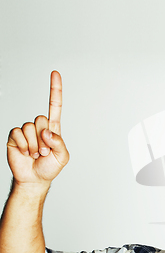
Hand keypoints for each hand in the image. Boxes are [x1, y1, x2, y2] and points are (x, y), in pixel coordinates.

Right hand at [6, 71, 69, 186]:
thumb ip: (59, 143)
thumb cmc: (50, 167)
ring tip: (36, 154)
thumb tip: (47, 132)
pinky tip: (26, 153)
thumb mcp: (62, 157)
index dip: (55, 90)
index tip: (55, 73)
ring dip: (34, 144)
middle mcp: (39, 127)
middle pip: (40, 119)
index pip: (55, 106)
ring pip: (30, 127)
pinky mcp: (15, 137)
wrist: (34, 179)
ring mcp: (26, 131)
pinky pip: (18, 133)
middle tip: (44, 152)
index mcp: (53, 129)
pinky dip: (24, 145)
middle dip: (44, 138)